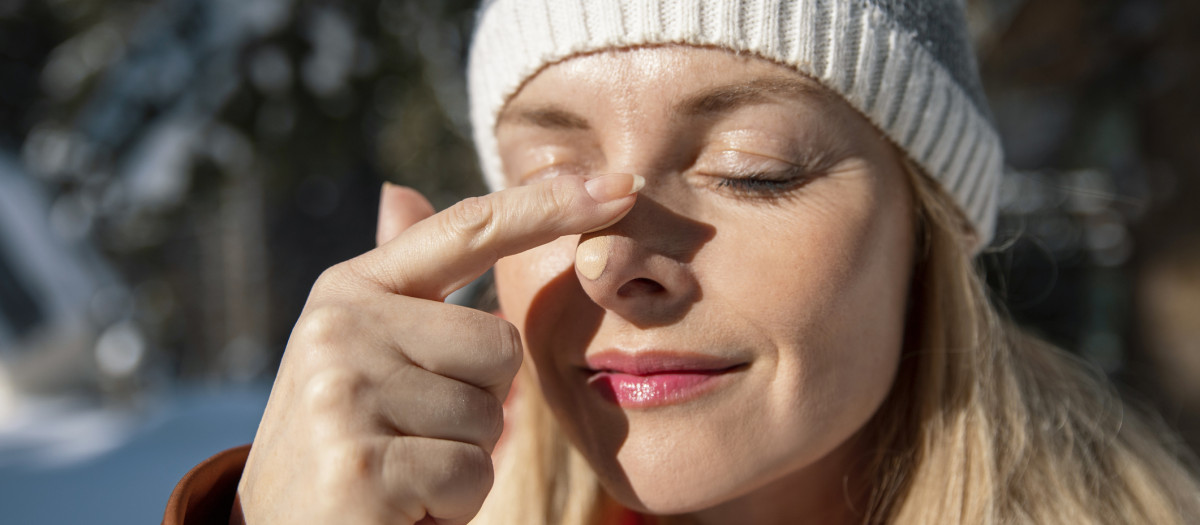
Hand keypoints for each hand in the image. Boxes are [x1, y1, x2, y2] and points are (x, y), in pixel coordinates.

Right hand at [233, 173, 640, 524]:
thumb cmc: (344, 438)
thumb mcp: (359, 348)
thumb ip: (398, 283)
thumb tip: (398, 190)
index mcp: (351, 290)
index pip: (468, 228)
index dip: (551, 204)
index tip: (624, 183)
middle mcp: (341, 327)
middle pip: (501, 346)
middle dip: (478, 404)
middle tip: (412, 435)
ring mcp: (345, 392)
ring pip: (490, 417)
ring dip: (462, 460)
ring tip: (402, 470)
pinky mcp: (362, 464)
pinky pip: (470, 473)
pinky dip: (451, 504)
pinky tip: (400, 505)